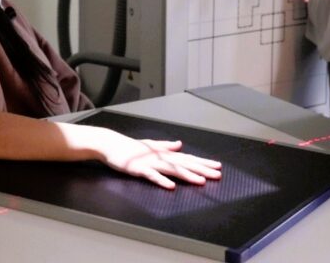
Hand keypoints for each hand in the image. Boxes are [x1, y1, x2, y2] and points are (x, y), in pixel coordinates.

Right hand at [88, 127, 222, 189]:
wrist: (111, 145)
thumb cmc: (131, 147)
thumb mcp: (151, 146)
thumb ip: (166, 146)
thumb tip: (180, 144)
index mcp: (165, 153)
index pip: (188, 158)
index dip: (203, 163)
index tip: (217, 167)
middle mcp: (161, 157)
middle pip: (185, 164)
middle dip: (202, 169)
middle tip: (217, 175)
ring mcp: (151, 162)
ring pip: (173, 169)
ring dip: (187, 175)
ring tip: (201, 181)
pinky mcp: (140, 168)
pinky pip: (153, 176)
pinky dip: (162, 181)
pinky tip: (171, 187)